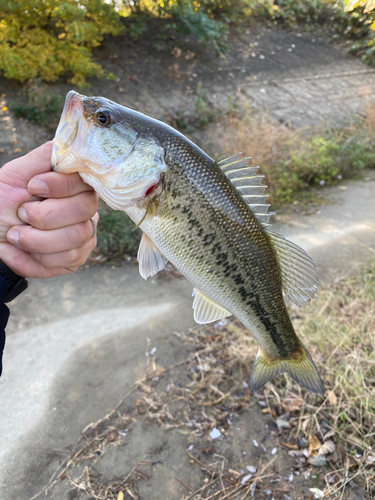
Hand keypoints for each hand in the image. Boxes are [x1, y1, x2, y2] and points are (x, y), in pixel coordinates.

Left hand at [0, 141, 98, 277]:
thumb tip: (70, 143)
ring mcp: (85, 235)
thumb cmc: (2, 203)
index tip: (33, 187)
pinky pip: (69, 257)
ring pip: (77, 235)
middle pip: (85, 209)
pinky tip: (27, 250)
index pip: (86, 181)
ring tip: (18, 234)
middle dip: (44, 215)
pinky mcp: (77, 258)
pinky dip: (40, 255)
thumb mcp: (16, 174)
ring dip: (38, 238)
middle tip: (22, 214)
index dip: (60, 186)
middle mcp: (85, 209)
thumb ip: (45, 157)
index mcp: (74, 185)